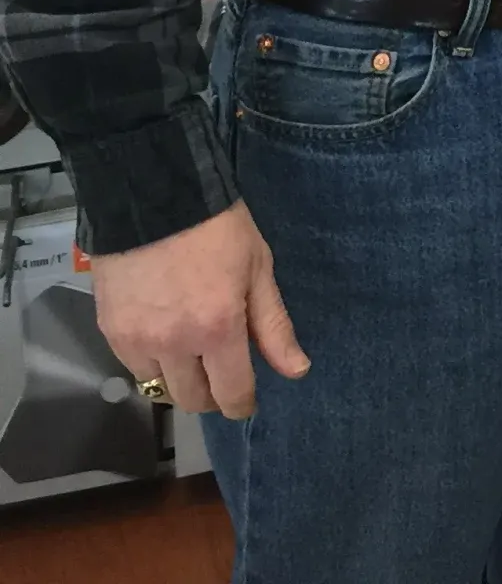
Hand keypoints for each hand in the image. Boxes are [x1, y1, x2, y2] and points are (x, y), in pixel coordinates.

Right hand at [92, 201, 308, 419]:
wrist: (154, 193)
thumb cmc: (217, 225)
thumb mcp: (258, 266)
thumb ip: (273, 325)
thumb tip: (296, 370)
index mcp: (217, 328)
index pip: (231, 393)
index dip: (242, 403)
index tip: (247, 399)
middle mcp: (175, 345)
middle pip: (193, 399)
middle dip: (213, 395)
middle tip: (222, 374)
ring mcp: (137, 341)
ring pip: (161, 388)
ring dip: (181, 381)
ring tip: (193, 354)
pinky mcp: (110, 331)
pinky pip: (134, 368)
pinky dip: (152, 363)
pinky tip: (165, 338)